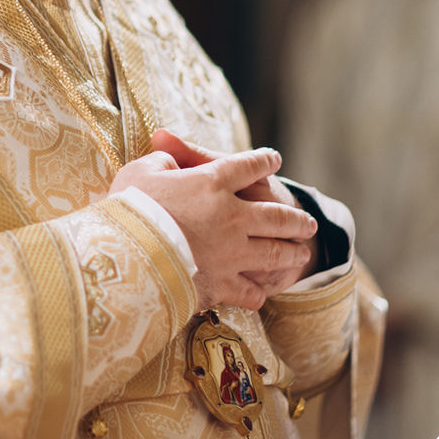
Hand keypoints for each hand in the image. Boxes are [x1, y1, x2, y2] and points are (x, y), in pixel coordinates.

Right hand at [108, 133, 317, 311]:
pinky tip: (260, 293)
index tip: (274, 159)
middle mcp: (232, 216)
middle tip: (308, 221)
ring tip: (301, 252)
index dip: (263, 161)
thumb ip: (163, 158)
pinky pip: (249, 291)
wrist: (130, 259)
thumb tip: (166, 145)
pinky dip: (257, 292)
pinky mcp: (223, 284)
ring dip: (291, 252)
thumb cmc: (131, 209)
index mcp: (212, 183)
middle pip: (277, 216)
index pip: (248, 166)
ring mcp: (233, 253)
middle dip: (296, 218)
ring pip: (275, 252)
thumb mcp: (141, 171)